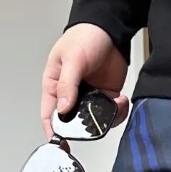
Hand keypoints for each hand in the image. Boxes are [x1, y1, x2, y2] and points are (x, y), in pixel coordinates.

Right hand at [40, 23, 129, 138]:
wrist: (109, 28)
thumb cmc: (83, 37)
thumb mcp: (72, 59)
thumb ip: (67, 85)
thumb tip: (63, 108)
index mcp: (54, 86)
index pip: (49, 114)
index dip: (53, 131)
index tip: (60, 142)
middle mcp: (71, 95)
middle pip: (74, 122)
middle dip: (87, 127)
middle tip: (97, 123)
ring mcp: (90, 97)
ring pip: (95, 121)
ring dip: (106, 119)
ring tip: (114, 103)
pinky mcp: (106, 97)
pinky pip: (111, 114)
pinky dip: (118, 112)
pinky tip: (121, 100)